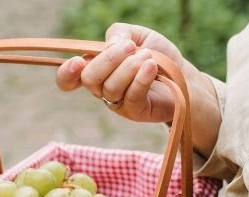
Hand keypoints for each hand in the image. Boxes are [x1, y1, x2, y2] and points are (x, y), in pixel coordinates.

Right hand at [56, 23, 183, 123]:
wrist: (182, 74)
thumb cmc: (156, 55)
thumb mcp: (137, 35)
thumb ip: (120, 33)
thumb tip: (112, 43)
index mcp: (97, 69)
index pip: (69, 79)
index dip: (66, 74)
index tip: (78, 62)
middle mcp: (103, 88)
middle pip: (89, 80)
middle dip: (108, 60)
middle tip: (130, 47)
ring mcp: (118, 103)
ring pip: (111, 88)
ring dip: (129, 68)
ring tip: (149, 58)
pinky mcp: (135, 112)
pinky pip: (131, 96)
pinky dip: (141, 79)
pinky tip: (151, 66)